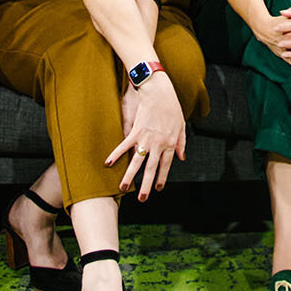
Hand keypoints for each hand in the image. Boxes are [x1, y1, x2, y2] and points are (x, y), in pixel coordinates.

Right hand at [106, 74, 186, 200]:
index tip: (158, 189)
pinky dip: (116, 155)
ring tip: (123, 188)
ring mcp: (146, 138)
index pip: (166, 166)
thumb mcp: (181, 125)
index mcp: (170, 143)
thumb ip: (181, 143)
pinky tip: (108, 163)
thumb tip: (181, 158)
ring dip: (129, 176)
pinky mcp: (135, 131)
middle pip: (151, 169)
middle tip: (142, 199)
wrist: (159, 91)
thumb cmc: (171, 106)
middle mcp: (158, 144)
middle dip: (146, 185)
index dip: (162, 178)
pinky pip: (124, 146)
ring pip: (137, 162)